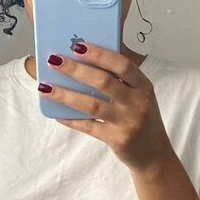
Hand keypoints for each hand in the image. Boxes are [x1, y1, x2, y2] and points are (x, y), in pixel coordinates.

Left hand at [40, 41, 174, 171]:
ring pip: (91, 105)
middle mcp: (138, 102)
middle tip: (53, 60)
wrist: (154, 154)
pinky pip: (88, 127)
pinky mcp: (117, 140)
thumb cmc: (140, 118)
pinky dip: (70, 119)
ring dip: (65, 95)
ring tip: (45, 87)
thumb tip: (83, 60)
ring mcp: (128, 122)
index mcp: (144, 86)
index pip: (122, 64)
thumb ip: (120, 80)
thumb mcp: (139, 96)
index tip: (77, 46)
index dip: (99, 54)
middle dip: (75, 69)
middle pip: (103, 82)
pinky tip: (56, 114)